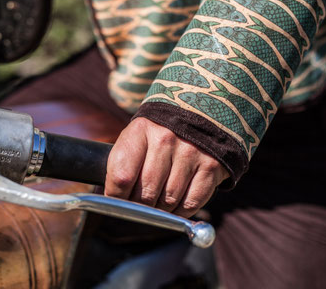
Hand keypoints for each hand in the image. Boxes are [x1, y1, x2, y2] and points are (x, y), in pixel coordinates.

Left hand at [105, 117, 228, 217]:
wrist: (197, 112)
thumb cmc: (156, 134)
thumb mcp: (135, 137)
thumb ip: (123, 164)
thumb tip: (115, 200)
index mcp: (140, 130)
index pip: (122, 176)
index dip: (117, 196)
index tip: (117, 201)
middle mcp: (166, 139)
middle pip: (146, 192)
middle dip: (139, 206)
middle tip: (138, 206)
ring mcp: (191, 152)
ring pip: (169, 201)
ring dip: (160, 211)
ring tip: (156, 205)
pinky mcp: (211, 166)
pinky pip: (191, 203)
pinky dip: (180, 212)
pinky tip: (175, 206)